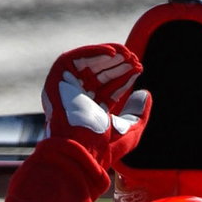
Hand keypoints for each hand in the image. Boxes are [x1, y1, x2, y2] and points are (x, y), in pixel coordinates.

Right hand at [41, 43, 150, 162]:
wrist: (80, 150)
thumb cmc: (102, 147)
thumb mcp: (129, 131)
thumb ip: (138, 113)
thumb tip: (145, 94)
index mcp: (89, 112)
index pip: (107, 89)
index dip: (124, 78)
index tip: (139, 70)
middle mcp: (76, 99)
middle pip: (99, 75)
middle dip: (118, 65)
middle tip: (135, 60)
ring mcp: (65, 89)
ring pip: (88, 64)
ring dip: (109, 57)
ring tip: (127, 55)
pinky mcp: (57, 79)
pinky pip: (74, 58)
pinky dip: (94, 52)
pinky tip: (114, 53)